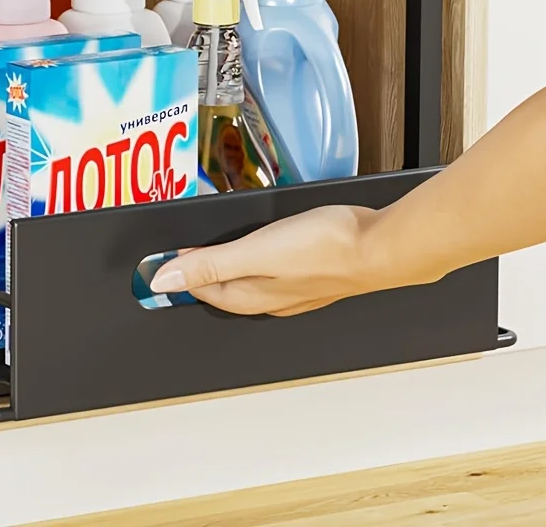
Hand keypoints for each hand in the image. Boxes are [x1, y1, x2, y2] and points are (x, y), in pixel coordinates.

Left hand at [150, 204, 385, 316]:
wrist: (381, 247)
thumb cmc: (323, 248)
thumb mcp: (255, 251)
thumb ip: (209, 264)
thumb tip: (163, 280)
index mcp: (252, 296)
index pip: (204, 290)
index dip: (183, 272)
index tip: (166, 256)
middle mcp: (272, 299)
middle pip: (226, 289)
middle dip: (204, 272)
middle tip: (186, 252)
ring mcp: (296, 290)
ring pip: (252, 282)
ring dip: (231, 267)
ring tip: (218, 248)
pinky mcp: (314, 274)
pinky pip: (275, 274)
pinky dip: (260, 262)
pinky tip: (265, 250)